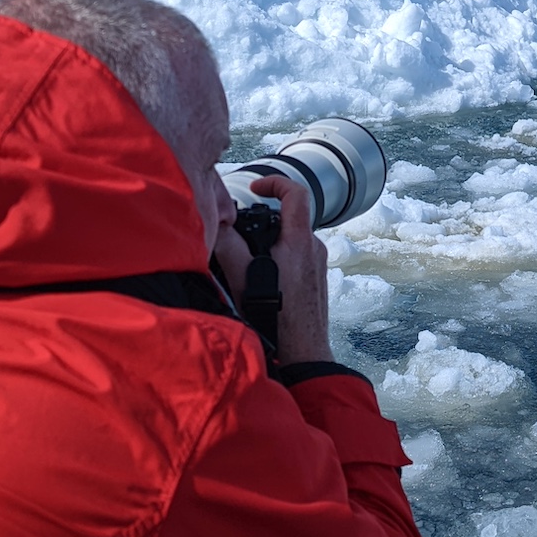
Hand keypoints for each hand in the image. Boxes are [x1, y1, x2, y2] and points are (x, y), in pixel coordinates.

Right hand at [212, 174, 331, 364]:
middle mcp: (313, 249)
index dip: (274, 182)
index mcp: (299, 242)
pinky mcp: (315, 280)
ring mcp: (317, 265)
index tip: (256, 187)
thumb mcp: (243, 279)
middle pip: (288, 218)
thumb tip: (219, 222)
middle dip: (263, 221)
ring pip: (290, 241)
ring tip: (248, 265)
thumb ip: (229, 245)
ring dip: (268, 245)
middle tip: (241, 235)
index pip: (296, 193)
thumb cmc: (277, 322)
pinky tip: (262, 282)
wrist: (303, 354)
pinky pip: (295, 259)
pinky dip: (277, 261)